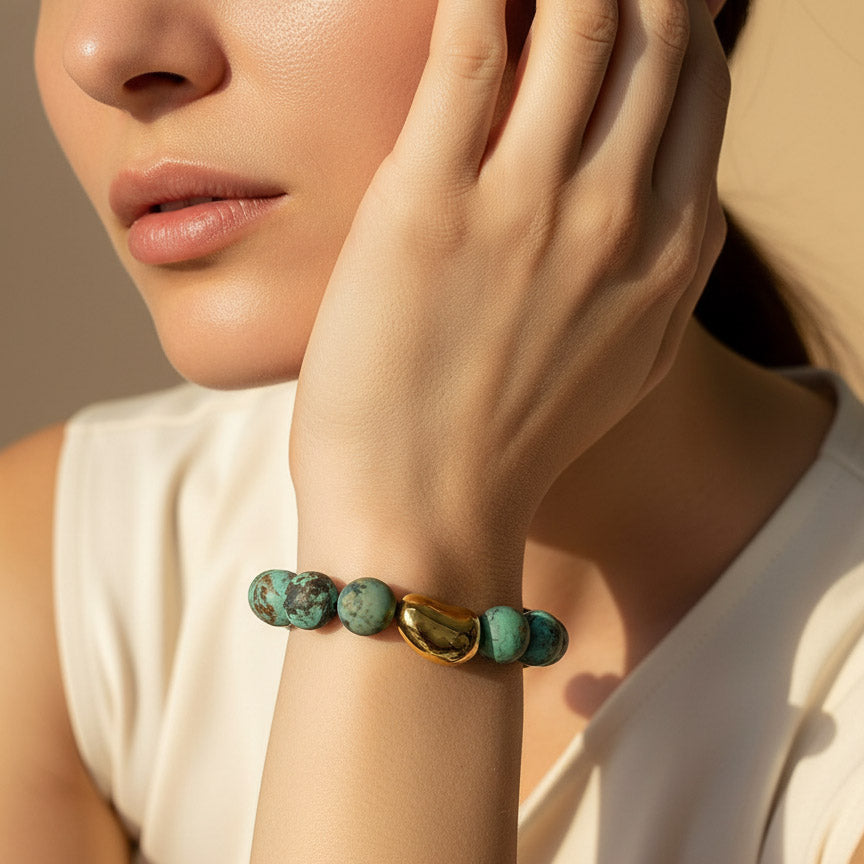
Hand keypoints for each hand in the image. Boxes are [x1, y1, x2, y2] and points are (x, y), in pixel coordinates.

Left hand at [290, 0, 730, 562]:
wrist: (424, 518)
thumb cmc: (505, 448)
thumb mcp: (618, 361)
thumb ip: (651, 272)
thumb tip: (654, 196)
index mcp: (668, 253)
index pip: (700, 85)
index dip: (677, 15)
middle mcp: (618, 214)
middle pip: (655, 32)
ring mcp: (528, 205)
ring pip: (580, 14)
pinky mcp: (429, 203)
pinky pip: (469, 47)